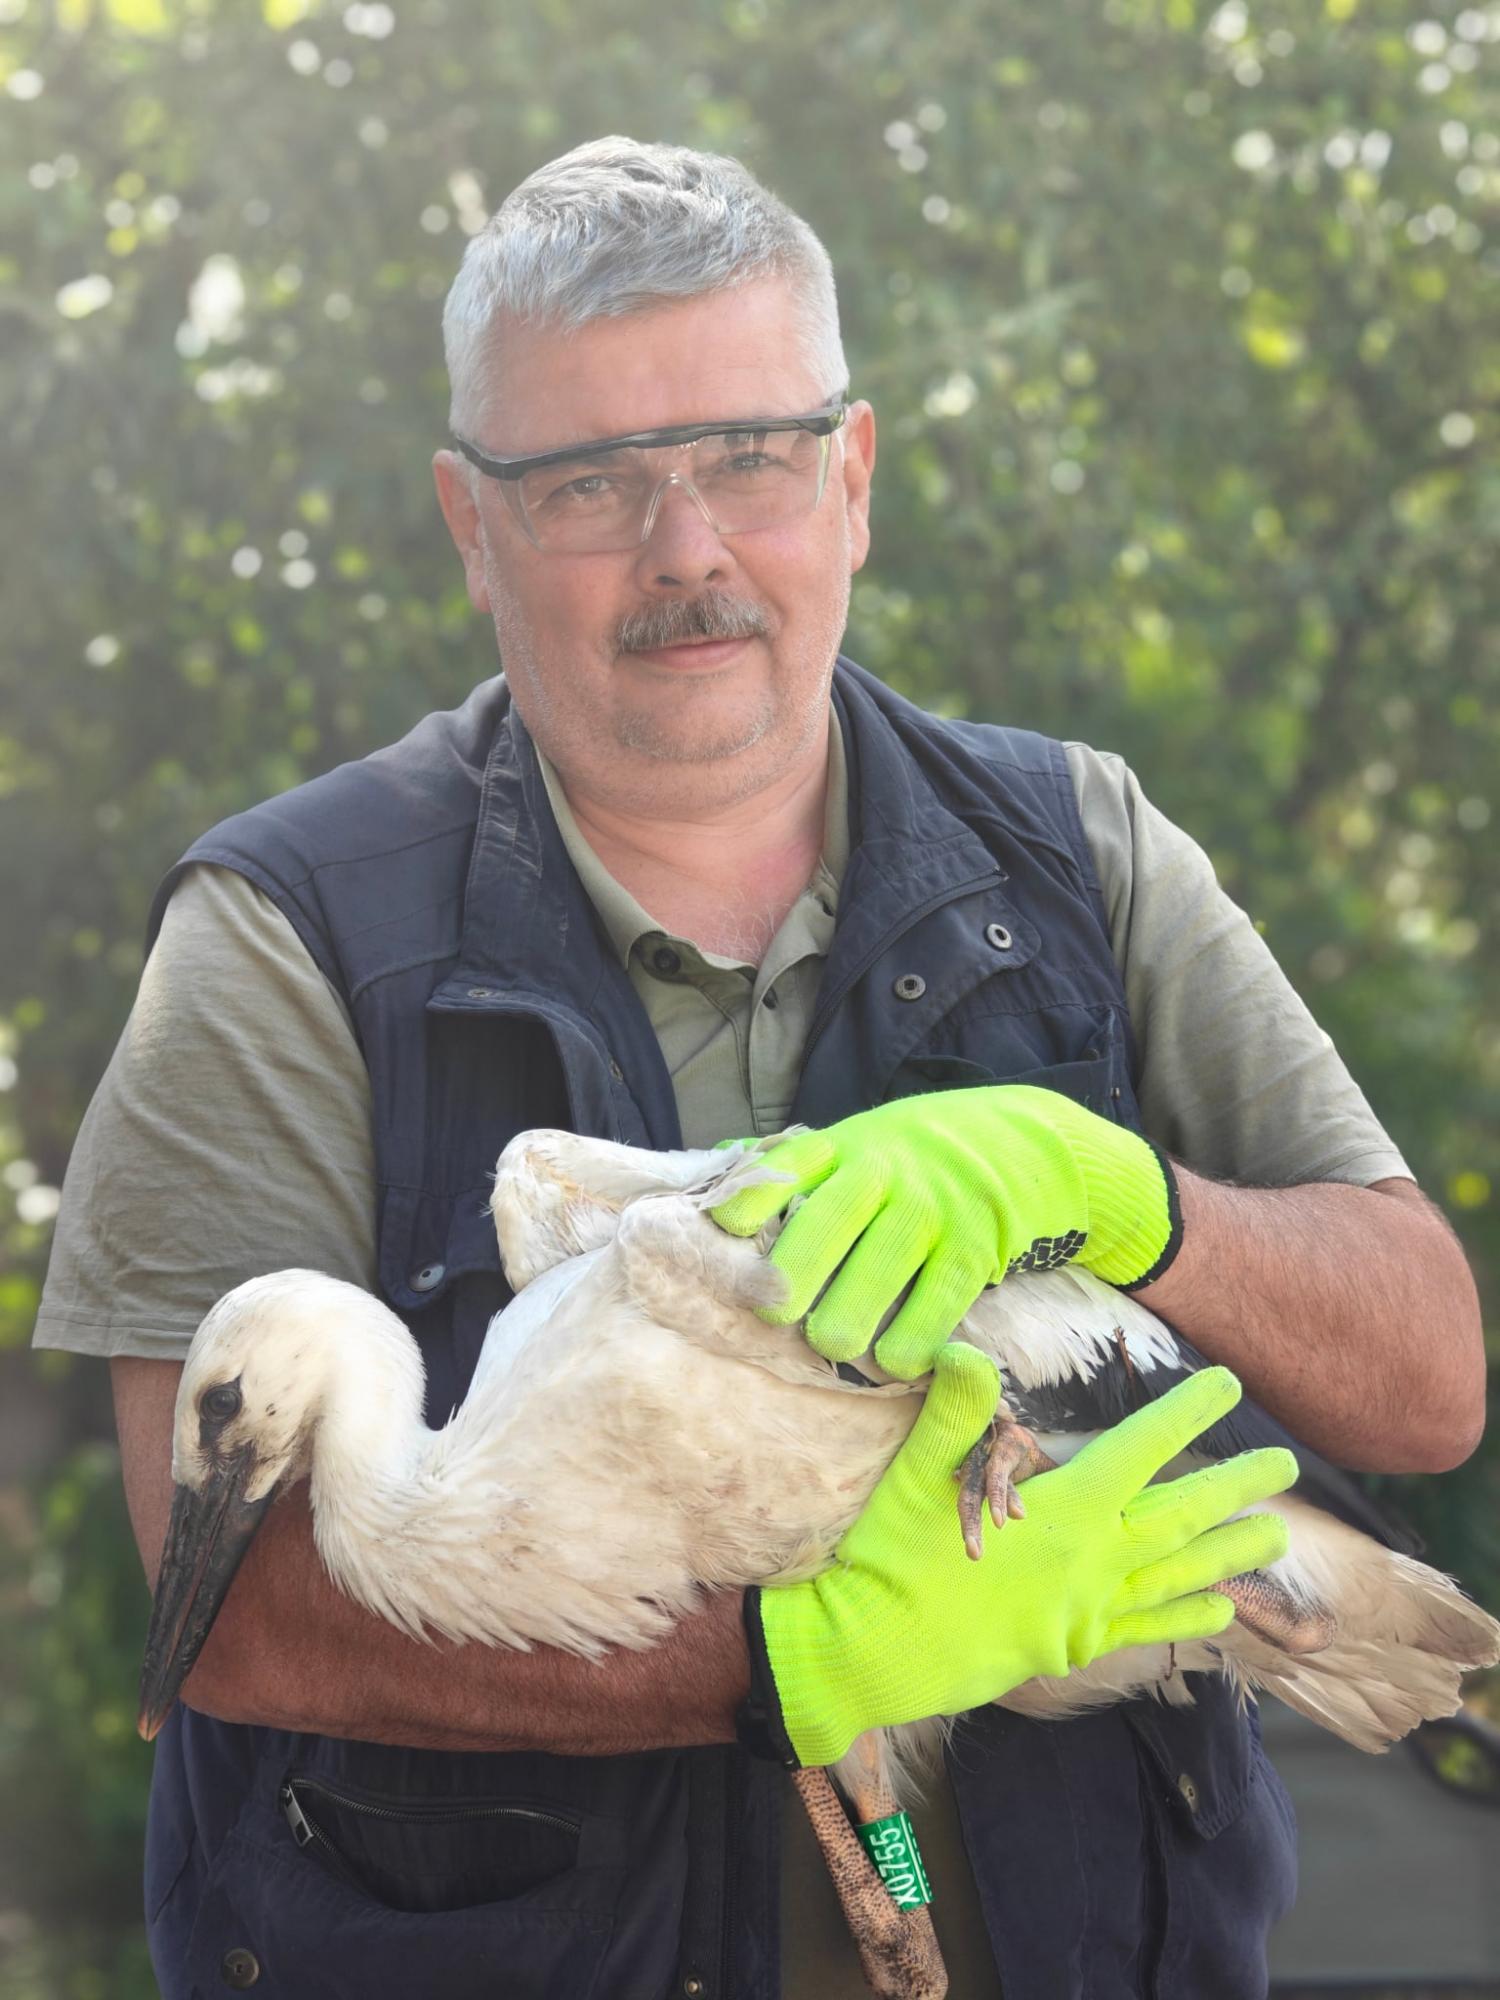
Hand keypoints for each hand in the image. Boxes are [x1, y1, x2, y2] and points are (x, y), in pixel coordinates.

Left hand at [711, 1086, 1180, 1377]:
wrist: (1025, 1144)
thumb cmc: (918, 1159)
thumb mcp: (861, 1144)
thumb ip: (800, 1170)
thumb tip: (720, 1195)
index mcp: (844, 1148)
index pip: (786, 1168)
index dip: (752, 1201)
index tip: (726, 1234)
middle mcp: (885, 1172)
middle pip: (829, 1221)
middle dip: (795, 1273)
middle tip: (775, 1313)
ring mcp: (933, 1209)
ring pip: (882, 1267)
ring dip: (849, 1318)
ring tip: (831, 1344)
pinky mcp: (977, 1246)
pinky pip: (939, 1300)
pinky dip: (913, 1340)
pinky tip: (895, 1362)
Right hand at [752, 1352, 1294, 1766]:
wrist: (875, 1654)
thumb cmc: (891, 1560)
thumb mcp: (914, 1477)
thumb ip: (954, 1413)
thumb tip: (967, 1352)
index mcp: (1061, 1511)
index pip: (1140, 1449)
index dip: (1185, 1414)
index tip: (1226, 1385)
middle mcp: (1090, 1562)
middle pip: (1181, 1517)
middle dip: (1235, 1487)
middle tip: (1285, 1463)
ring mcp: (1087, 1609)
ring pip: (1178, 1577)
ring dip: (1231, 1554)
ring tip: (1278, 1535)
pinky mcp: (1073, 1646)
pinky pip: (1146, 1628)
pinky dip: (1187, 1616)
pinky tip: (1219, 1608)